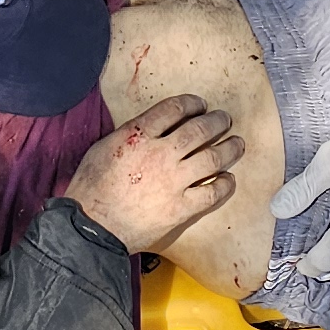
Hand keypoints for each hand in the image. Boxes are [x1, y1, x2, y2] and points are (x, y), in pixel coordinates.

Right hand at [65, 94, 242, 253]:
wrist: (92, 226)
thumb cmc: (91, 188)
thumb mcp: (104, 147)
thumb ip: (131, 134)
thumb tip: (152, 128)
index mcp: (139, 135)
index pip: (174, 108)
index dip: (192, 103)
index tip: (200, 104)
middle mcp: (161, 154)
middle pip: (199, 129)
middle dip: (216, 121)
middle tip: (224, 119)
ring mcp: (174, 181)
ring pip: (212, 158)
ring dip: (229, 148)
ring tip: (237, 144)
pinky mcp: (181, 208)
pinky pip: (212, 193)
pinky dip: (225, 184)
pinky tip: (229, 180)